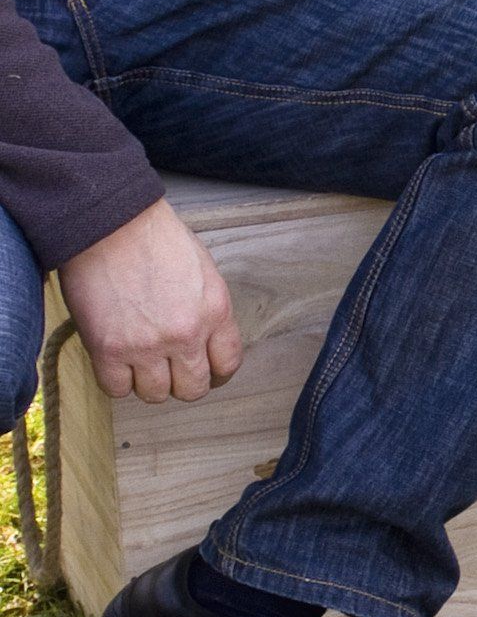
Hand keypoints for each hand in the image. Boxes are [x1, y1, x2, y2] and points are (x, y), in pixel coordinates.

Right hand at [58, 198, 241, 404]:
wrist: (109, 222)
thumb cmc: (153, 236)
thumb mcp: (202, 269)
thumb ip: (207, 308)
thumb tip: (206, 339)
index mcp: (215, 311)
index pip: (227, 364)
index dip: (216, 373)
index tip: (205, 371)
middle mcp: (186, 333)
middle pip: (193, 389)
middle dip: (182, 382)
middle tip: (169, 369)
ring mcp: (147, 345)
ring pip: (155, 394)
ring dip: (147, 382)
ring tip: (139, 362)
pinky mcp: (108, 349)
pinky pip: (117, 389)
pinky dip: (116, 380)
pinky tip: (116, 361)